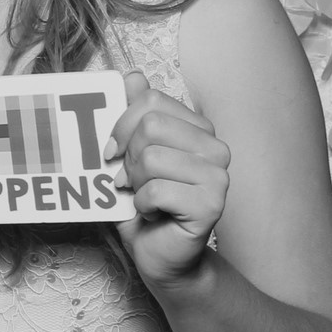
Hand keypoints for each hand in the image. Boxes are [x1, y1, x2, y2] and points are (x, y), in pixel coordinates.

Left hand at [108, 70, 229, 287]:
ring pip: (151, 158)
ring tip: (144, 199)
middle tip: (130, 181)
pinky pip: (156, 190)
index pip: (151, 101)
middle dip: (127, 158)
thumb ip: (133, 116)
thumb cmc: (143, 205)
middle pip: (150, 126)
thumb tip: (133, 76)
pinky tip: (153, 214)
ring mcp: (219, 175)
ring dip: (134, 184)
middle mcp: (215, 147)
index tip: (112, 152)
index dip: (121, 125)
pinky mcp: (212, 204)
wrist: (160, 255)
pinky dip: (142, 205)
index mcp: (198, 129)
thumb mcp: (129, 156)